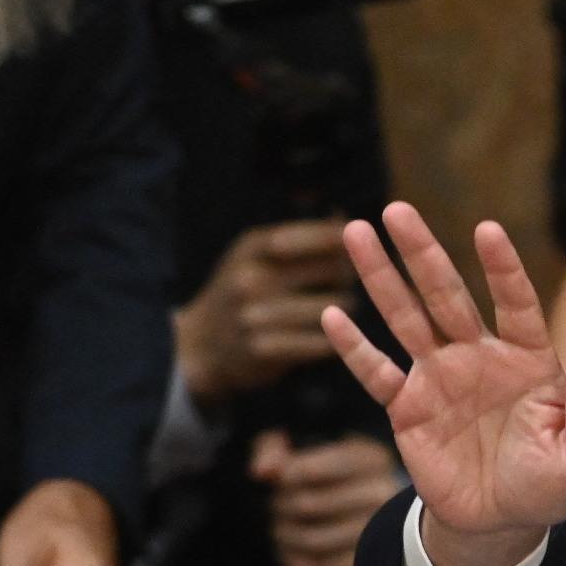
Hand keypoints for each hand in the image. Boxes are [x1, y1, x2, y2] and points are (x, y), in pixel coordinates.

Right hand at [176, 219, 354, 404]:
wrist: (200, 343)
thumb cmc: (241, 290)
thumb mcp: (253, 254)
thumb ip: (296, 237)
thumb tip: (344, 216)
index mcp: (252, 247)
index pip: (312, 236)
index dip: (344, 238)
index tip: (365, 237)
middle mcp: (251, 277)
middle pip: (330, 270)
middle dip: (348, 273)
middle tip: (346, 278)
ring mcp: (256, 314)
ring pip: (332, 307)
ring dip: (346, 306)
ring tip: (341, 304)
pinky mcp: (264, 349)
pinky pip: (320, 342)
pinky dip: (332, 338)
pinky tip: (333, 334)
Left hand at [257, 431, 408, 565]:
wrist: (369, 507)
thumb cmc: (329, 471)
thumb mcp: (303, 447)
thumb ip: (274, 448)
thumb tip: (262, 472)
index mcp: (370, 459)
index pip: (308, 471)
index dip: (283, 479)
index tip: (278, 481)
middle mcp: (382, 494)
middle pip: (307, 505)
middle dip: (281, 507)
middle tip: (275, 507)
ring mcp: (379, 533)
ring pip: (312, 539)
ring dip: (285, 535)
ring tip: (281, 527)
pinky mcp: (367, 563)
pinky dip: (295, 561)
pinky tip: (289, 551)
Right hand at [320, 203, 565, 565]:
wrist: (504, 522)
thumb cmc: (551, 484)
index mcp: (529, 359)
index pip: (516, 304)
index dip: (502, 269)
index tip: (486, 229)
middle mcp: (480, 356)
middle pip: (447, 296)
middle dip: (422, 254)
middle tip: (397, 210)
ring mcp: (440, 378)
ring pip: (406, 319)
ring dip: (380, 278)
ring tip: (356, 232)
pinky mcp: (408, 409)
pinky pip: (377, 373)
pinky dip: (354, 348)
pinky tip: (331, 317)